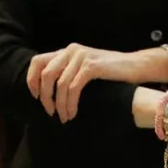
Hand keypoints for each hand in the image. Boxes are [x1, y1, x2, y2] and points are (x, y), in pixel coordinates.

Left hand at [27, 45, 163, 122]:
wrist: (136, 65)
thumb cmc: (112, 71)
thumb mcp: (85, 67)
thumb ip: (68, 71)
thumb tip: (49, 90)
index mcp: (67, 50)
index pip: (37, 61)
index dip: (31, 80)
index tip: (36, 97)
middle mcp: (71, 50)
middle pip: (46, 75)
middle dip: (45, 97)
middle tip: (50, 112)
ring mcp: (82, 57)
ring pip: (59, 84)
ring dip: (59, 104)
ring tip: (64, 117)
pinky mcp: (92, 67)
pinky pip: (73, 88)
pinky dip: (70, 103)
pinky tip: (72, 113)